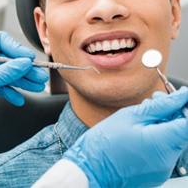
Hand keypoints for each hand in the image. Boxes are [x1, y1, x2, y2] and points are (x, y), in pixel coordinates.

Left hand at [0, 31, 48, 109]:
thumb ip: (5, 72)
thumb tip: (24, 64)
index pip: (1, 42)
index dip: (16, 49)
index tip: (28, 59)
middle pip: (8, 60)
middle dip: (24, 69)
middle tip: (38, 76)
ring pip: (6, 74)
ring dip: (22, 82)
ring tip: (36, 87)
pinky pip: (0, 87)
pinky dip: (10, 93)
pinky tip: (18, 99)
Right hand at [63, 87, 187, 186]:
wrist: (90, 169)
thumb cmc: (105, 143)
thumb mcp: (132, 115)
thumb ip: (160, 106)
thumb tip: (180, 97)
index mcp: (161, 144)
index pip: (187, 123)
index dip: (185, 107)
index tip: (180, 97)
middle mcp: (167, 160)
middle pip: (181, 130)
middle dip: (173, 111)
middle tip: (156, 99)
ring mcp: (162, 168)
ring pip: (173, 138)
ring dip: (164, 122)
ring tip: (145, 112)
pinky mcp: (156, 171)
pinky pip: (164, 148)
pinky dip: (158, 134)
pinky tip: (143, 126)